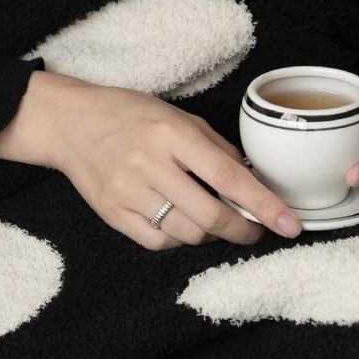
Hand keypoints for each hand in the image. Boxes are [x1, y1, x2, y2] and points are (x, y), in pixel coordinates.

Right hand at [0, 71, 301, 249]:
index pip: (229, 177)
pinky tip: (180, 223)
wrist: (69, 123)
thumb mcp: (178, 116)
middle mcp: (149, 164)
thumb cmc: (130, 115)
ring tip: (214, 221)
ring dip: (211, 235)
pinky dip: (178, 240)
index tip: (290, 225)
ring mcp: (127, 192)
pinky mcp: (112, 214)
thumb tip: (253, 181)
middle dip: (242, 230)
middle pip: (210, 216)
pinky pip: (158, 243)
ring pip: (187, 235)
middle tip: (253, 230)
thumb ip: (216, 148)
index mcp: (172, 133)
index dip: (264, 205)